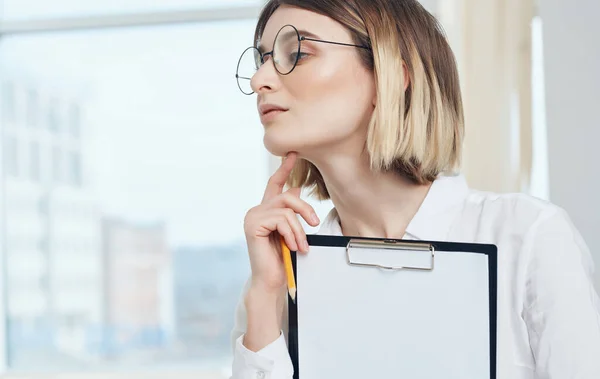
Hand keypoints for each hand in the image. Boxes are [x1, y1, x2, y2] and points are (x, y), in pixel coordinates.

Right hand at [243, 152, 320, 294]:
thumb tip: (295, 189)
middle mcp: (256, 211)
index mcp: (265, 211)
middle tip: (314, 224)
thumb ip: (290, 212)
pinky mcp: (253, 225)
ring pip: (287, 210)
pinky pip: (282, 220)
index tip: (293, 153)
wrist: (271, 280)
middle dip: (305, 209)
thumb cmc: (282, 259)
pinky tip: (291, 246)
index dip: (284, 168)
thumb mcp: (290, 231)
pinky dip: (291, 234)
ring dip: (299, 230)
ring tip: (301, 245)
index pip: (275, 184)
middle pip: (287, 196)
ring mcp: (253, 217)